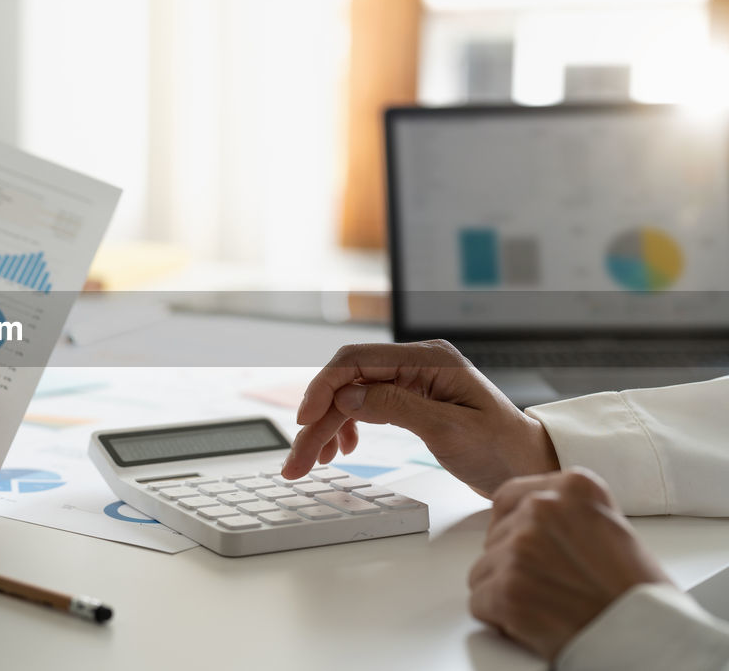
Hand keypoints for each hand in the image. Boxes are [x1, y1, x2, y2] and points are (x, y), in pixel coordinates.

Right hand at [282, 339, 558, 497]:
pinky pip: (364, 407)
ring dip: (327, 428)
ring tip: (313, 461)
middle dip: (318, 421)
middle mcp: (416, 364)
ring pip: (350, 398)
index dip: (323, 388)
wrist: (529, 467)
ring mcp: (411, 382)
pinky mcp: (409, 401)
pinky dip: (346, 428)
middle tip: (297, 461)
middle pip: (348, 383)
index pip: (357, 361)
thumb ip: (397, 408)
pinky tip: (343, 449)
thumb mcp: (450, 430)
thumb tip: (347, 395)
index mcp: (429, 360)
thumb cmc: (502, 450)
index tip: (304, 422)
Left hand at [468, 469, 670, 659]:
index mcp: (574, 487)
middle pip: (495, 537)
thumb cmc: (636, 592)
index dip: (514, 528)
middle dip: (513, 564)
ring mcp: (522, 547)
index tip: (527, 547)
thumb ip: (565, 515)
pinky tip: (535, 622)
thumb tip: (526, 521)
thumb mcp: (607, 526)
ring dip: (507, 591)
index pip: (510, 497)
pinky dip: (500, 618)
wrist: (652, 637)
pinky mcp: (508, 588)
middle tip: (551, 587)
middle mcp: (543, 508)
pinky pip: (479, 602)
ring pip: (483, 570)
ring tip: (550, 605)